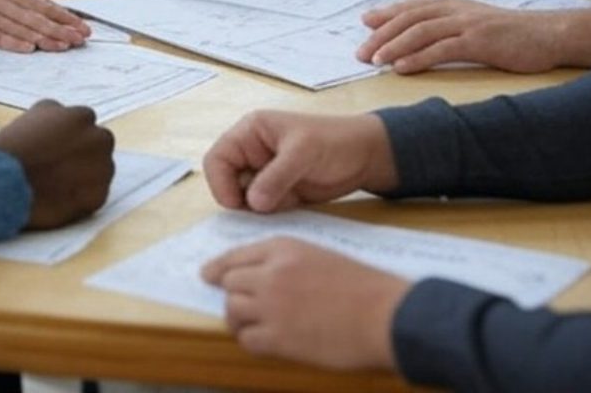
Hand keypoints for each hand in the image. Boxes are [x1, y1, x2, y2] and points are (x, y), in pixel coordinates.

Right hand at [0, 0, 89, 51]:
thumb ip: (12, 1)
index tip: (84, 27)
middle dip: (61, 28)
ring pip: (20, 26)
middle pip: (36, 16)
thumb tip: (39, 14)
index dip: (64, 17)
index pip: (42, 5)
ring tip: (64, 46)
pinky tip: (28, 48)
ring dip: (44, 37)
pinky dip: (12, 41)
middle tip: (82, 40)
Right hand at [0, 99, 114, 228]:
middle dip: (84, 153)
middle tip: (61, 167)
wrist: (5, 183)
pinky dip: (82, 197)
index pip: (85, 124)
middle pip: (99, 145)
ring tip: (58, 184)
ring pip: (100, 170)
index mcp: (83, 116)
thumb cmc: (14, 147)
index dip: (71, 137)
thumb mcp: (33, 116)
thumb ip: (56, 113)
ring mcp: (102, 168)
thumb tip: (63, 117)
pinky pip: (95, 195)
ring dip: (86, 175)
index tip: (59, 148)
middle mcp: (99, 138)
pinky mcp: (98, 195)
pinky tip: (61, 198)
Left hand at [201, 237, 407, 370]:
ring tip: (252, 325)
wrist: (383, 315)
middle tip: (239, 305)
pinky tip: (265, 340)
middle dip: (231, 294)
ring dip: (239, 318)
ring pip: (232, 309)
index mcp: (282, 248)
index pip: (235, 255)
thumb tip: (259, 277)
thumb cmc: (361, 286)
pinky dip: (251, 340)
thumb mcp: (318, 256)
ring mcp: (272, 306)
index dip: (219, 267)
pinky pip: (247, 339)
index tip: (207, 274)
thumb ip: (285, 262)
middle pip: (229, 282)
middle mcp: (270, 273)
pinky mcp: (278, 338)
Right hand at [202, 110, 397, 212]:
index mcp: (250, 132)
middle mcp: (251, 152)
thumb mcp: (304, 152)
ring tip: (286, 200)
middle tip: (264, 207)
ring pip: (243, 198)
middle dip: (241, 198)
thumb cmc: (333, 141)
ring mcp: (264, 174)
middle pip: (226, 181)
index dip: (220, 182)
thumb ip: (276, 176)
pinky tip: (293, 204)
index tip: (238, 203)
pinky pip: (262, 208)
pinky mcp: (278, 192)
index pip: (217, 159)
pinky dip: (271, 214)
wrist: (366, 157)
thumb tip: (251, 202)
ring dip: (257, 208)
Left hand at [359, 0, 571, 72]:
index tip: (363, 24)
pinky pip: (442, 49)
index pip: (409, 8)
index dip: (385, 15)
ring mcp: (466, 25)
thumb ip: (442, 23)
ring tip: (375, 60)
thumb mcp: (471, 22)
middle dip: (381, 35)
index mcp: (450, 4)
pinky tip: (403, 68)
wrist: (548, 34)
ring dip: (394, 46)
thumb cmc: (508, 34)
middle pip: (408, 19)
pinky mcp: (479, 42)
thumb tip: (412, 31)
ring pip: (420, 32)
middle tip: (360, 52)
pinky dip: (419, 58)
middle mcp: (454, 10)